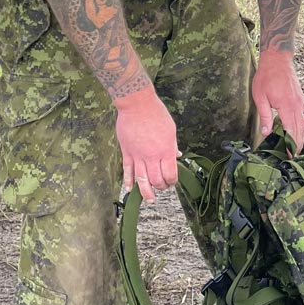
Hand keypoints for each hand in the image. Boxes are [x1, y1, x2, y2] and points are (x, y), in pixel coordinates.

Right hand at [114, 85, 180, 201]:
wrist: (137, 105)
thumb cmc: (157, 114)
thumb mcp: (171, 130)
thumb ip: (173, 146)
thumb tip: (177, 157)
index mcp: (166, 151)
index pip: (170, 174)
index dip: (172, 181)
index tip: (171, 182)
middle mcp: (152, 156)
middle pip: (156, 180)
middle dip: (160, 187)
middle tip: (161, 188)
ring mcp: (138, 155)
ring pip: (142, 180)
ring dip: (146, 192)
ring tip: (149, 199)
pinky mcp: (127, 152)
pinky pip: (127, 171)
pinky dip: (128, 182)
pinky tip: (129, 190)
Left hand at [252, 48, 303, 154]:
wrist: (277, 60)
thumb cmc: (266, 77)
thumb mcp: (260, 97)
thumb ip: (265, 116)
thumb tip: (267, 133)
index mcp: (286, 106)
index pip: (291, 130)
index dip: (290, 144)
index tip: (289, 155)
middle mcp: (297, 105)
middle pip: (300, 130)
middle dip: (297, 144)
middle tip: (293, 157)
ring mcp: (301, 102)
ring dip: (302, 137)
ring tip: (297, 147)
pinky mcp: (301, 99)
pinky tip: (301, 131)